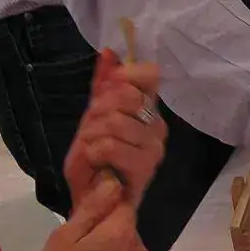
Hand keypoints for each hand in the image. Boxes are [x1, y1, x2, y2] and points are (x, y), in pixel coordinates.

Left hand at [64, 48, 166, 208]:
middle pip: (127, 96)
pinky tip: (98, 164)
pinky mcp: (144, 167)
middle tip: (91, 130)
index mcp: (147, 108)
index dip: (123, 77)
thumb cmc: (95, 159)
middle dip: (98, 111)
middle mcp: (157, 125)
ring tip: (92, 150)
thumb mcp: (93, 116)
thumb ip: (102, 85)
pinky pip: (110, 145)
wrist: (92, 198)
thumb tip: (109, 52)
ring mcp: (154, 147)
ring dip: (92, 135)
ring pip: (115, 121)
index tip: (105, 92)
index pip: (149, 74)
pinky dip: (94, 152)